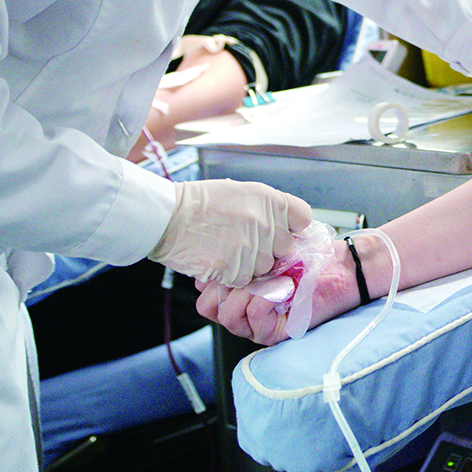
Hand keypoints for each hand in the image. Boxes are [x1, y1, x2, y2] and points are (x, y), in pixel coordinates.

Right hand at [148, 178, 310, 285]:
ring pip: (266, 267)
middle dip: (270, 248)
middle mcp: (266, 223)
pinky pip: (246, 279)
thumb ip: (268, 208)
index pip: (303, 218)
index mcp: (271, 200)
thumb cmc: (202, 202)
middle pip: (285, 247)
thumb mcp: (242, 192)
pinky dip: (235, 275)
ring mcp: (252, 248)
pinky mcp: (236, 268)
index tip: (282, 230)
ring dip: (252, 264)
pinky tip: (220, 259)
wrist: (168, 217)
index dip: (292, 226)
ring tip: (229, 250)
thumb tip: (287, 224)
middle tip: (247, 243)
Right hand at [195, 238, 363, 344]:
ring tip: (268, 276)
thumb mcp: (266, 250)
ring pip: (228, 315)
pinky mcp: (275, 333)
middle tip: (249, 268)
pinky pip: (254, 316)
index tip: (230, 257)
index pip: (204, 294)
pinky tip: (282, 285)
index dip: (212, 275)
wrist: (340, 269)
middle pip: (208, 307)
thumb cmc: (307, 258)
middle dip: (224, 283)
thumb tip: (213, 254)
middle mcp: (243, 314)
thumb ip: (239, 256)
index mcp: (237, 295)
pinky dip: (266, 295)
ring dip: (245, 290)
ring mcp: (258, 326)